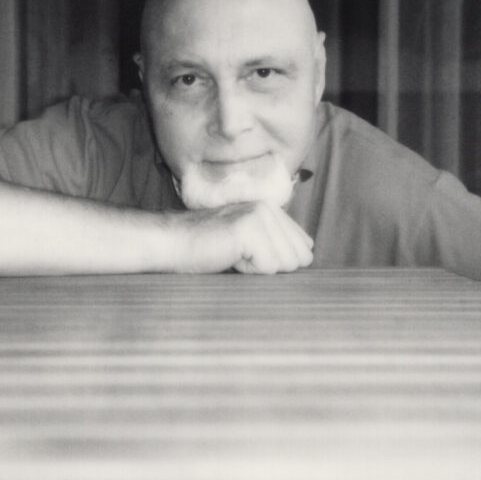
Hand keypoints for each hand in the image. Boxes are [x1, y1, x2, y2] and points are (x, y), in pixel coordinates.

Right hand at [169, 201, 313, 273]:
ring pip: (285, 264)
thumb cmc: (207, 249)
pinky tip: (229, 257)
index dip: (274, 263)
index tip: (245, 254)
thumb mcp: (248, 244)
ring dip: (258, 269)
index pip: (303, 250)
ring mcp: (261, 216)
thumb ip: (278, 244)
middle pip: (298, 259)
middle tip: (238, 255)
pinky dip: (248, 271)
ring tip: (233, 254)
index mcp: (273, 210)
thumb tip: (309, 254)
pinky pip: (269, 268)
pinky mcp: (250, 228)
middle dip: (269, 267)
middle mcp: (270, 208)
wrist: (171, 243)